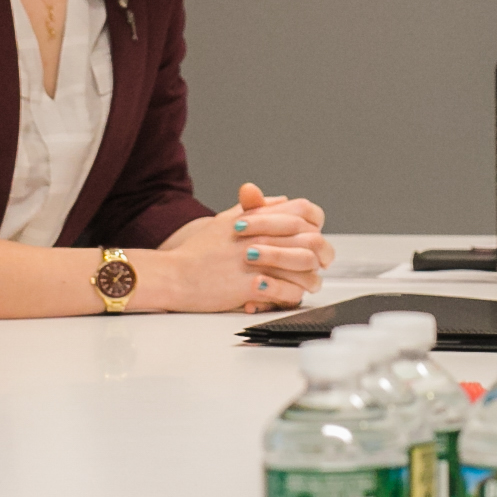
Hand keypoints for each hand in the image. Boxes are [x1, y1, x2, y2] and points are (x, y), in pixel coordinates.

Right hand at [153, 182, 333, 313]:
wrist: (176, 275)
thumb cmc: (199, 251)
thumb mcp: (226, 220)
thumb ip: (255, 209)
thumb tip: (283, 200)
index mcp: (256, 218)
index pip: (303, 213)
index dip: (315, 226)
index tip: (316, 238)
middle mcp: (260, 237)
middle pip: (311, 241)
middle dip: (321, 255)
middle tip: (321, 265)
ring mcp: (257, 262)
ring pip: (305, 269)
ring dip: (311, 278)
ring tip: (308, 284)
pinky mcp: (251, 286)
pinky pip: (288, 292)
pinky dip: (294, 295)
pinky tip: (289, 296)